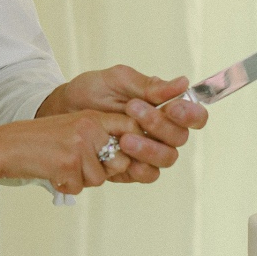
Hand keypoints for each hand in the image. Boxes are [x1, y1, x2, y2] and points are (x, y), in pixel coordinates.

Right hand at [0, 110, 137, 194]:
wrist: (8, 146)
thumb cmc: (41, 142)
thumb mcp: (73, 128)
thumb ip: (99, 137)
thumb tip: (128, 161)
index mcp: (93, 117)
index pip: (131, 128)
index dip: (133, 146)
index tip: (121, 155)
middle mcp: (90, 128)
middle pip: (121, 161)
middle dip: (104, 171)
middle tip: (80, 166)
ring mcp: (80, 146)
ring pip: (100, 179)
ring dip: (82, 180)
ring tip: (62, 167)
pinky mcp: (68, 164)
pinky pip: (80, 188)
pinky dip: (67, 186)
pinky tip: (53, 173)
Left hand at [36, 67, 207, 183]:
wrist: (62, 111)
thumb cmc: (92, 92)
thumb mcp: (118, 80)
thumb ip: (148, 86)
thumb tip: (183, 83)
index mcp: (164, 107)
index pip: (194, 116)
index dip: (190, 114)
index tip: (171, 106)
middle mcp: (161, 132)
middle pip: (180, 137)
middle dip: (159, 124)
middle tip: (132, 109)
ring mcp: (148, 152)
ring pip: (167, 158)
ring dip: (149, 148)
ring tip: (124, 137)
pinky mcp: (132, 169)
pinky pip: (148, 175)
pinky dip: (140, 167)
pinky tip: (124, 156)